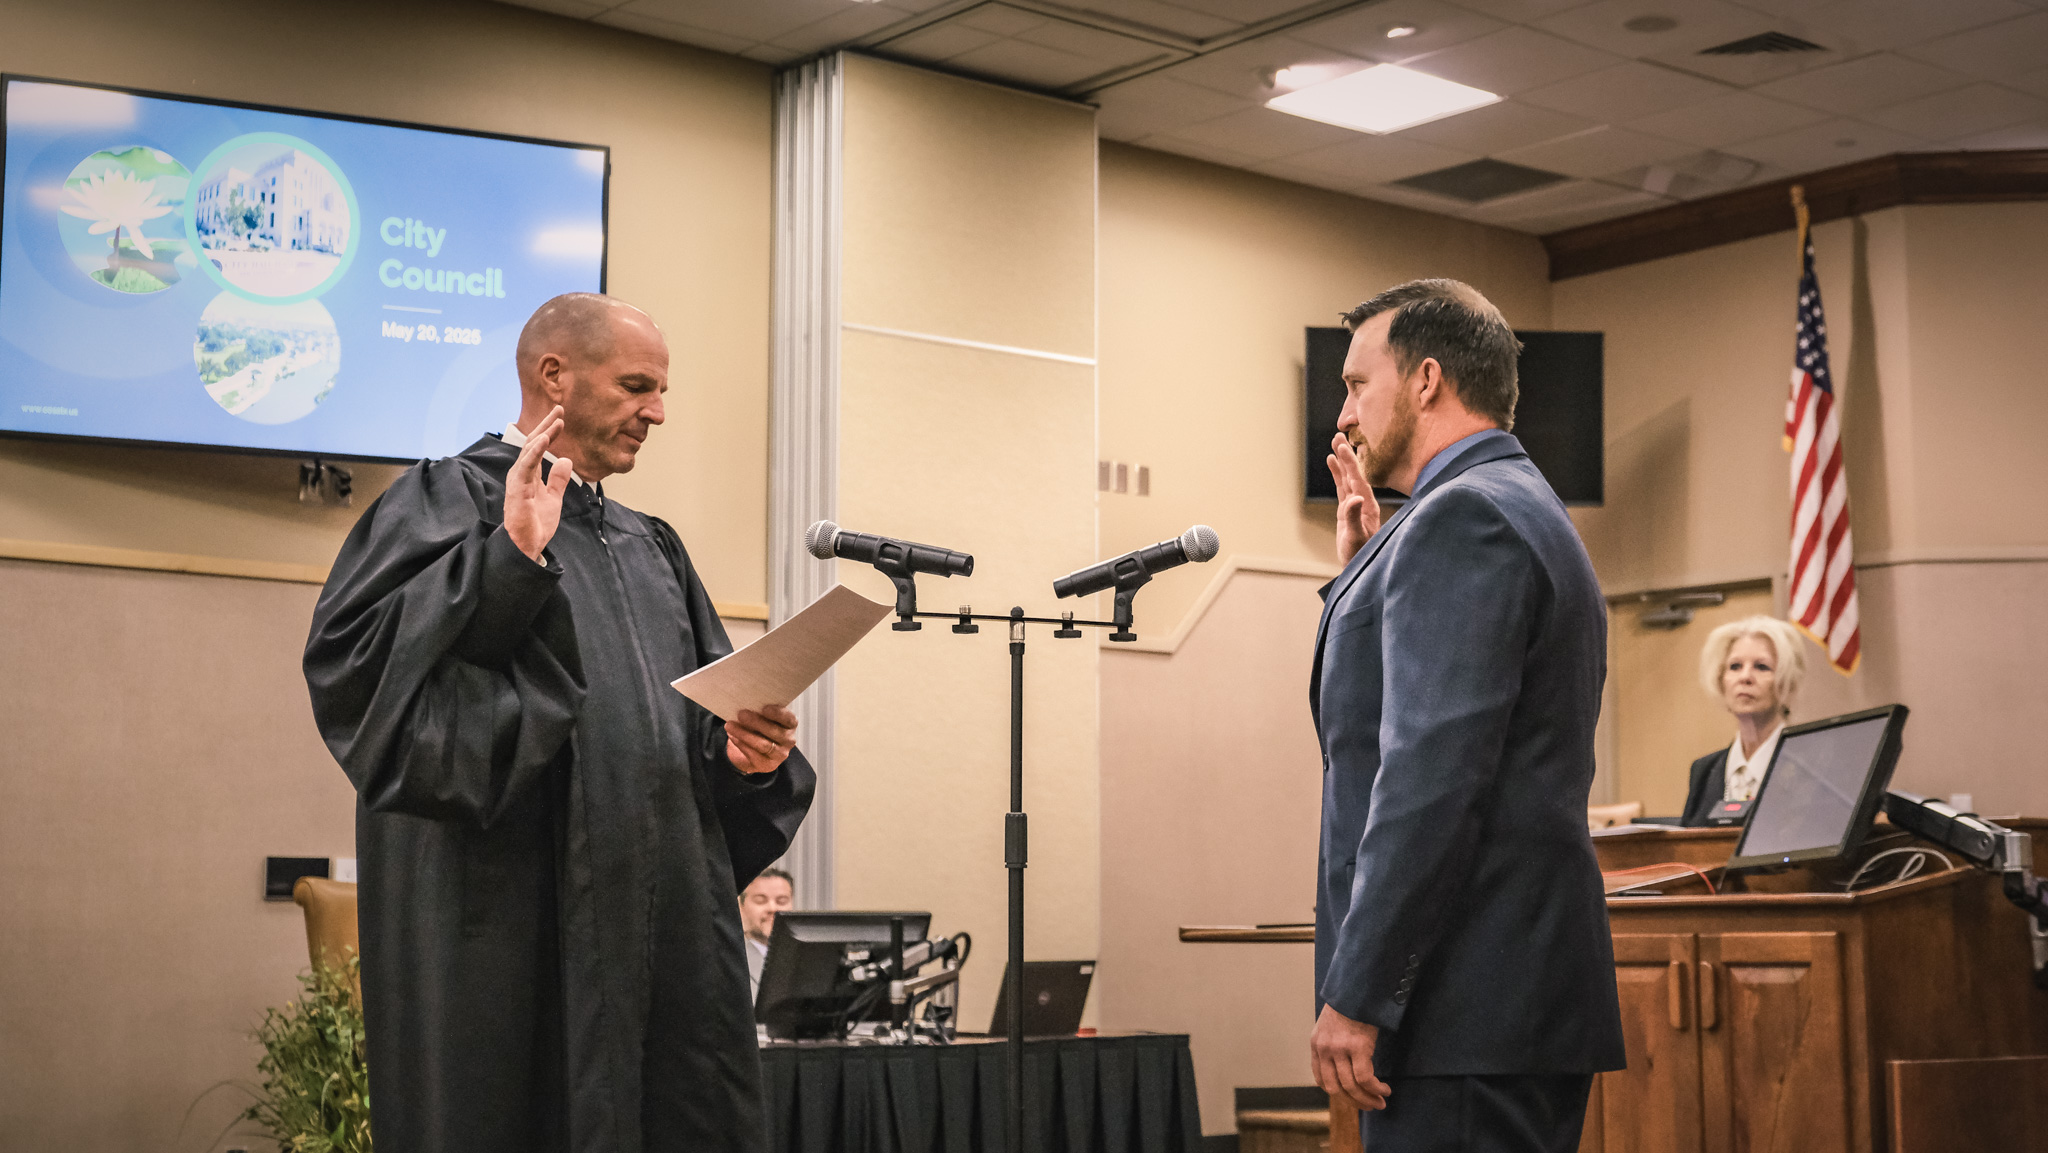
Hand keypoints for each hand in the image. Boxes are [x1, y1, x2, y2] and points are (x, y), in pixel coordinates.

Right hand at [505, 406, 572, 562]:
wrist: (528, 547)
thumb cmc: (536, 524)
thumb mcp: (553, 498)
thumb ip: (557, 480)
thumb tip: (565, 459)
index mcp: (529, 475)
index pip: (538, 448)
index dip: (549, 432)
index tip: (561, 418)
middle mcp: (521, 474)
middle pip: (533, 444)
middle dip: (546, 426)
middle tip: (560, 409)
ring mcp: (518, 481)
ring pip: (529, 452)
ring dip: (542, 435)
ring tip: (556, 421)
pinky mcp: (518, 490)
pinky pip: (526, 467)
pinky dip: (534, 452)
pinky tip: (544, 440)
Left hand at [726, 705, 797, 774]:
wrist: (754, 749)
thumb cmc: (760, 727)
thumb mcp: (763, 717)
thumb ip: (760, 711)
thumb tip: (747, 703)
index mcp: (790, 724)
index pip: (789, 719)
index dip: (778, 713)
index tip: (764, 708)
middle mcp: (788, 740)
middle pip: (774, 732)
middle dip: (756, 722)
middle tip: (741, 714)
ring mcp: (780, 754)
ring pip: (763, 745)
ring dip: (745, 734)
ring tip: (730, 725)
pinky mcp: (768, 765)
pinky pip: (753, 754)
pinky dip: (741, 744)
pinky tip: (732, 736)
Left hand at [1310, 1004, 1390, 1112]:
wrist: (1357, 988)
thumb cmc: (1348, 1006)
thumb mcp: (1331, 1026)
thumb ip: (1332, 1045)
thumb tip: (1344, 1066)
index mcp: (1316, 1045)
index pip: (1321, 1079)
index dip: (1337, 1093)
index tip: (1351, 1098)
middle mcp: (1325, 1049)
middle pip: (1336, 1088)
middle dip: (1354, 1102)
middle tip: (1369, 1106)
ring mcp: (1340, 1049)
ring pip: (1351, 1087)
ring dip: (1367, 1099)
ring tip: (1380, 1102)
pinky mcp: (1358, 1047)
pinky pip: (1365, 1078)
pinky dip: (1375, 1088)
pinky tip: (1384, 1090)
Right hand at [1328, 432, 1380, 565]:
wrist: (1361, 567)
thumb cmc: (1359, 554)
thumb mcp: (1356, 537)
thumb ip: (1354, 517)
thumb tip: (1354, 498)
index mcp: (1367, 506)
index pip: (1358, 479)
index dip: (1350, 463)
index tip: (1342, 447)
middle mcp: (1363, 502)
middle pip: (1354, 473)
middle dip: (1347, 455)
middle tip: (1339, 436)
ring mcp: (1356, 505)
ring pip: (1347, 478)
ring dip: (1342, 461)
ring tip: (1335, 443)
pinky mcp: (1348, 510)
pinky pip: (1342, 487)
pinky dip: (1338, 474)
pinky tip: (1333, 463)